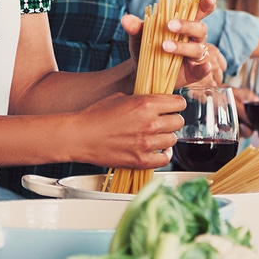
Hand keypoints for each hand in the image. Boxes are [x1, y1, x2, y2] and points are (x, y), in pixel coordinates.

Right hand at [71, 92, 185, 168]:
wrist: (79, 136)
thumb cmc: (95, 115)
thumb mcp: (120, 98)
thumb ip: (142, 100)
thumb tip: (156, 104)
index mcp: (145, 104)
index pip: (179, 103)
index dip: (176, 104)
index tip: (172, 107)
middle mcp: (150, 123)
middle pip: (179, 121)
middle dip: (172, 120)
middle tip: (164, 122)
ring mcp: (146, 143)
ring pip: (173, 140)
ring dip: (167, 137)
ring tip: (157, 136)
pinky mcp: (141, 160)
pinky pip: (165, 159)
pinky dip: (163, 154)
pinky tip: (157, 150)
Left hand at [122, 0, 221, 86]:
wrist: (140, 70)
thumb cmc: (145, 46)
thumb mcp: (139, 35)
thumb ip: (136, 26)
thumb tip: (126, 20)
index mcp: (184, 24)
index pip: (199, 11)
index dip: (206, 4)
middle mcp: (193, 38)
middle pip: (200, 29)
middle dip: (187, 25)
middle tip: (169, 25)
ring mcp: (194, 56)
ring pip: (198, 49)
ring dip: (183, 47)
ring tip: (164, 46)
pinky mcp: (193, 72)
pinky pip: (202, 70)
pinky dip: (204, 68)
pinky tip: (205, 66)